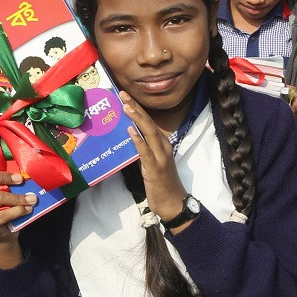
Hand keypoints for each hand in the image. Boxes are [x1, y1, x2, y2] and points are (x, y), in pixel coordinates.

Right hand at [0, 148, 34, 243]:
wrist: (3, 234)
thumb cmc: (3, 207)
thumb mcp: (1, 191)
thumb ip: (4, 181)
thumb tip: (22, 169)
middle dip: (3, 176)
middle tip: (20, 179)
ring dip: (18, 197)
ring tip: (32, 199)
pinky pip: (3, 214)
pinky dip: (19, 210)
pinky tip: (28, 209)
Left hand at [122, 92, 188, 223]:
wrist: (173, 202)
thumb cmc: (161, 183)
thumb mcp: (152, 162)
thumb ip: (144, 149)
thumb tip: (129, 137)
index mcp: (162, 144)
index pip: (149, 122)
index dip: (138, 108)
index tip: (126, 96)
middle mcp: (163, 147)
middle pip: (149, 123)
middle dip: (136, 107)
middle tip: (123, 94)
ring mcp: (161, 157)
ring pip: (149, 133)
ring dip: (138, 119)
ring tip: (126, 106)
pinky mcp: (155, 168)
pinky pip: (146, 151)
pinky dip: (138, 140)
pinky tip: (130, 131)